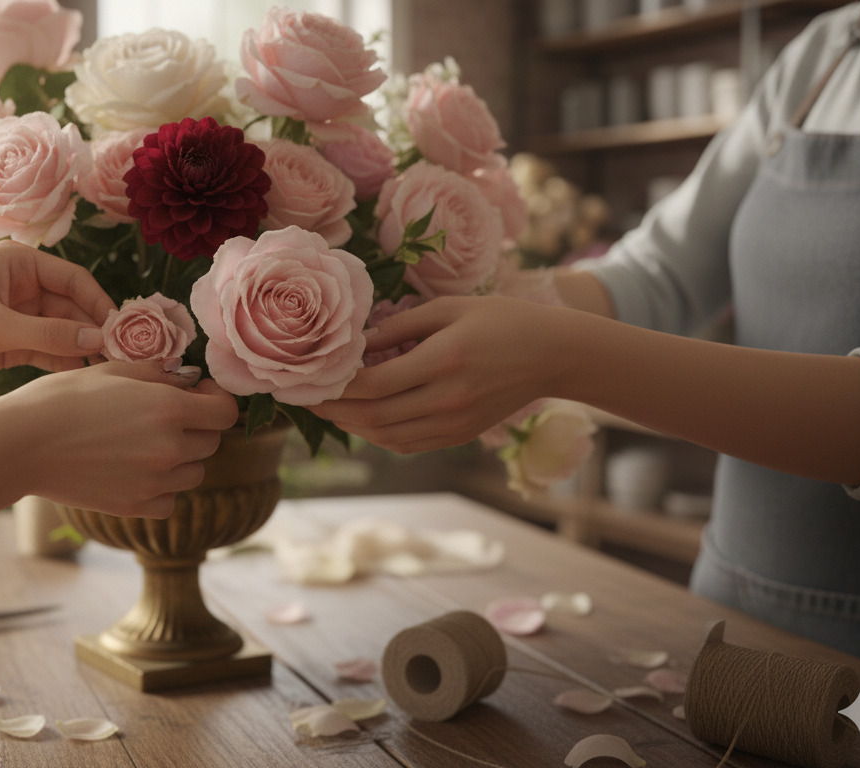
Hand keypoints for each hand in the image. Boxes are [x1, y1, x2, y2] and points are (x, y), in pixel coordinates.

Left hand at [0, 241, 118, 393]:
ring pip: (64, 331)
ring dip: (83, 349)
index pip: (73, 279)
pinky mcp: (11, 344)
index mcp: (17, 263)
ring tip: (109, 371)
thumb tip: (98, 339)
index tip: (121, 330)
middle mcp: (22, 286)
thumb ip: (49, 333)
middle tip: (122, 357)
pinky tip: (83, 378)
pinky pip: (49, 350)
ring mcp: (18, 316)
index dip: (99, 303)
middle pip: (73, 307)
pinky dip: (66, 362)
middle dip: (94, 330)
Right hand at [0, 361, 240, 517]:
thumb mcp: (112, 370)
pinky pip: (169, 500)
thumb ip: (157, 374)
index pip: (225, 412)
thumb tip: (187, 380)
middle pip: (210, 442)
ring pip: (194, 473)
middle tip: (165, 416)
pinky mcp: (135, 507)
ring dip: (181, 458)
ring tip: (146, 444)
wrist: (20, 444)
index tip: (197, 394)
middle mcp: (169, 448)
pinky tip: (137, 471)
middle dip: (196, 426)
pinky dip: (162, 488)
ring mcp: (154, 482)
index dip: (215, 400)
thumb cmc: (60, 398)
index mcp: (168, 409)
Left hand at [310, 296, 563, 453]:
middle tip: (306, 398)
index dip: (336, 386)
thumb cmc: (501, 320)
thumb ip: (400, 325)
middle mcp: (447, 399)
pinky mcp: (459, 435)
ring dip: (352, 426)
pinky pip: (408, 444)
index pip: (373, 384)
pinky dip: (379, 435)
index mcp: (443, 360)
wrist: (553, 355)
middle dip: (333, 410)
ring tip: (328, 409)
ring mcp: (454, 423)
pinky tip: (363, 419)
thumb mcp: (450, 308)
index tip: (310, 376)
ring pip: (387, 437)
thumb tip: (357, 342)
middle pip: (373, 416)